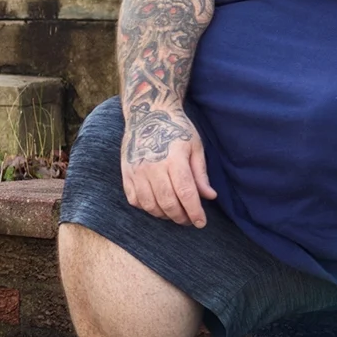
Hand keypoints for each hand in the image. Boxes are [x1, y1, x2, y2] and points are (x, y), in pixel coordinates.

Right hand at [123, 108, 216, 226]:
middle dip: (181, 217)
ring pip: (150, 205)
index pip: (186, 193)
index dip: (194, 212)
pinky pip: (135, 200)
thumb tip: (210, 197)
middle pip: (168, 203)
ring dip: (164, 215)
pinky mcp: (126, 174)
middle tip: (189, 220)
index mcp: (174, 159)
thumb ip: (201, 173)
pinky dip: (147, 208)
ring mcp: (137, 171)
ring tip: (175, 214)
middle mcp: (153, 166)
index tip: (201, 223)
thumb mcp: (195, 146)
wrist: (148, 114)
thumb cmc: (176, 129)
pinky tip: (157, 205)